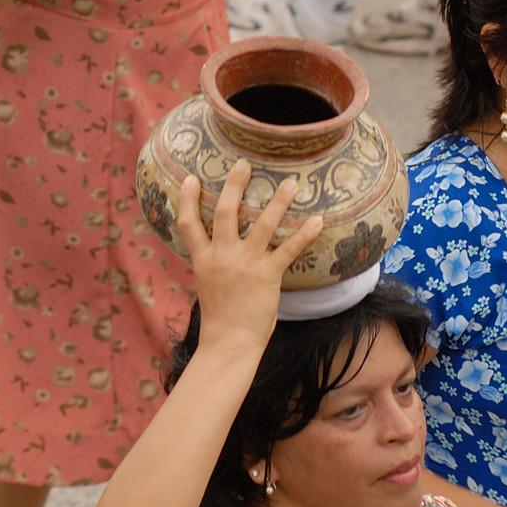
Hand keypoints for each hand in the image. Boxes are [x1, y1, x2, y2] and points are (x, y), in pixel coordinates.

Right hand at [175, 162, 321, 355]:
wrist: (229, 342)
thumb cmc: (220, 317)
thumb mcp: (207, 284)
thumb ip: (213, 263)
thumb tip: (222, 249)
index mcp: (203, 259)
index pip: (188, 223)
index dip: (188, 199)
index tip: (191, 178)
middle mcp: (222, 256)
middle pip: (224, 212)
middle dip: (234, 185)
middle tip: (243, 163)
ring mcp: (245, 264)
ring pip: (261, 224)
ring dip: (278, 201)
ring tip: (292, 183)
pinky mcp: (268, 275)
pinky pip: (289, 249)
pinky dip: (304, 234)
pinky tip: (317, 221)